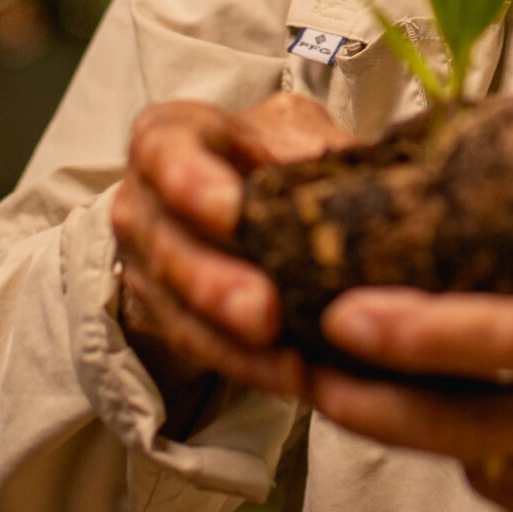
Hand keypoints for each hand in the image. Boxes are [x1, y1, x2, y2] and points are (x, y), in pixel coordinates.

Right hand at [109, 93, 354, 410]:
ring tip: (289, 365)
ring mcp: (149, 265)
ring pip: (180, 309)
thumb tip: (367, 174)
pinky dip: (249, 368)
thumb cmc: (265, 154)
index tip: (228, 210)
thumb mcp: (290, 133)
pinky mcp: (167, 317)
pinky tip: (293, 379)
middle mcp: (145, 202)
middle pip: (169, 245)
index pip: (164, 151)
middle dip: (214, 283)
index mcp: (171, 137)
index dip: (189, 181)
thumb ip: (318, 147)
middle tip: (263, 311)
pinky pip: (203, 350)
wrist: (230, 203)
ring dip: (233, 343)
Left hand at [307, 104, 512, 511]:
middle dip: (366, 394)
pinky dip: (472, 451)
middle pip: (458, 422)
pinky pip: (507, 489)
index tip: (346, 309)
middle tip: (297, 357)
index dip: (417, 332)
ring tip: (339, 378)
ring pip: (470, 461)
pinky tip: (444, 412)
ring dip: (405, 424)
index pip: (510, 342)